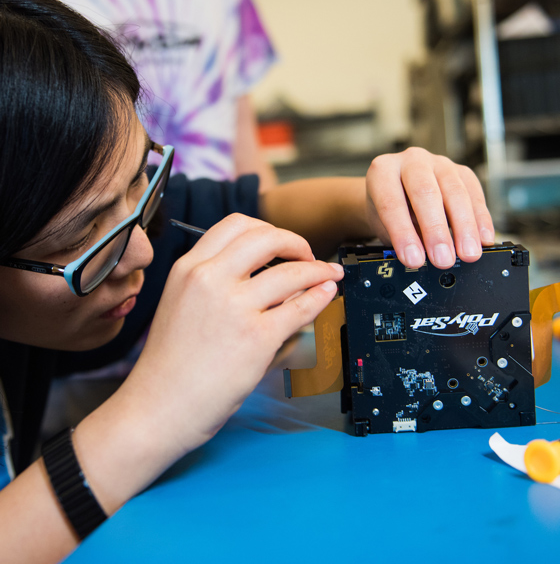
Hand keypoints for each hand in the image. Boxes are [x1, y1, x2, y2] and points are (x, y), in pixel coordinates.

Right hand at [125, 213, 343, 454]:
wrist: (157, 406)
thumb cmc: (169, 363)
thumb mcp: (180, 304)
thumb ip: (213, 281)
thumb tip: (264, 272)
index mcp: (189, 268)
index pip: (236, 225)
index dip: (267, 229)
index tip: (280, 244)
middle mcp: (209, 280)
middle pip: (267, 237)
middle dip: (296, 242)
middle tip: (307, 256)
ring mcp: (234, 307)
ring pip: (292, 272)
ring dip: (319, 270)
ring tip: (329, 275)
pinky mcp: (256, 338)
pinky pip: (301, 307)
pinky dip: (321, 297)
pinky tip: (327, 295)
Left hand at [365, 147, 494, 268]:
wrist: (398, 191)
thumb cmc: (389, 209)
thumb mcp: (384, 224)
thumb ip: (402, 237)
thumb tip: (421, 259)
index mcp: (383, 170)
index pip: (392, 203)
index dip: (403, 234)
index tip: (414, 259)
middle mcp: (411, 161)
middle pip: (425, 193)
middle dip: (435, 231)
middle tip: (443, 259)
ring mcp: (439, 163)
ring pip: (455, 192)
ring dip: (464, 228)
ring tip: (467, 254)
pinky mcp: (462, 171)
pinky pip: (475, 194)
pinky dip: (481, 219)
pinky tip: (483, 239)